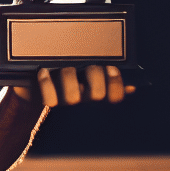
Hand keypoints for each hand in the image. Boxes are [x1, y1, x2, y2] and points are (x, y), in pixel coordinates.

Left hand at [13, 65, 131, 107]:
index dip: (116, 83)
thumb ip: (108, 82)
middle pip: (97, 95)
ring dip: (69, 76)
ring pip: (73, 97)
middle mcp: (85, 102)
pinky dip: (45, 83)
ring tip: (66, 67)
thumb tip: (130, 86)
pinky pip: (48, 98)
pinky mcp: (49, 104)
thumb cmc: (70, 84)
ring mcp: (67, 105)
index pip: (116, 97)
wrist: (39, 99)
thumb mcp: (89, 81)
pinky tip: (43, 71)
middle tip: (89, 65)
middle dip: (95, 75)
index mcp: (98, 96)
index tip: (111, 67)